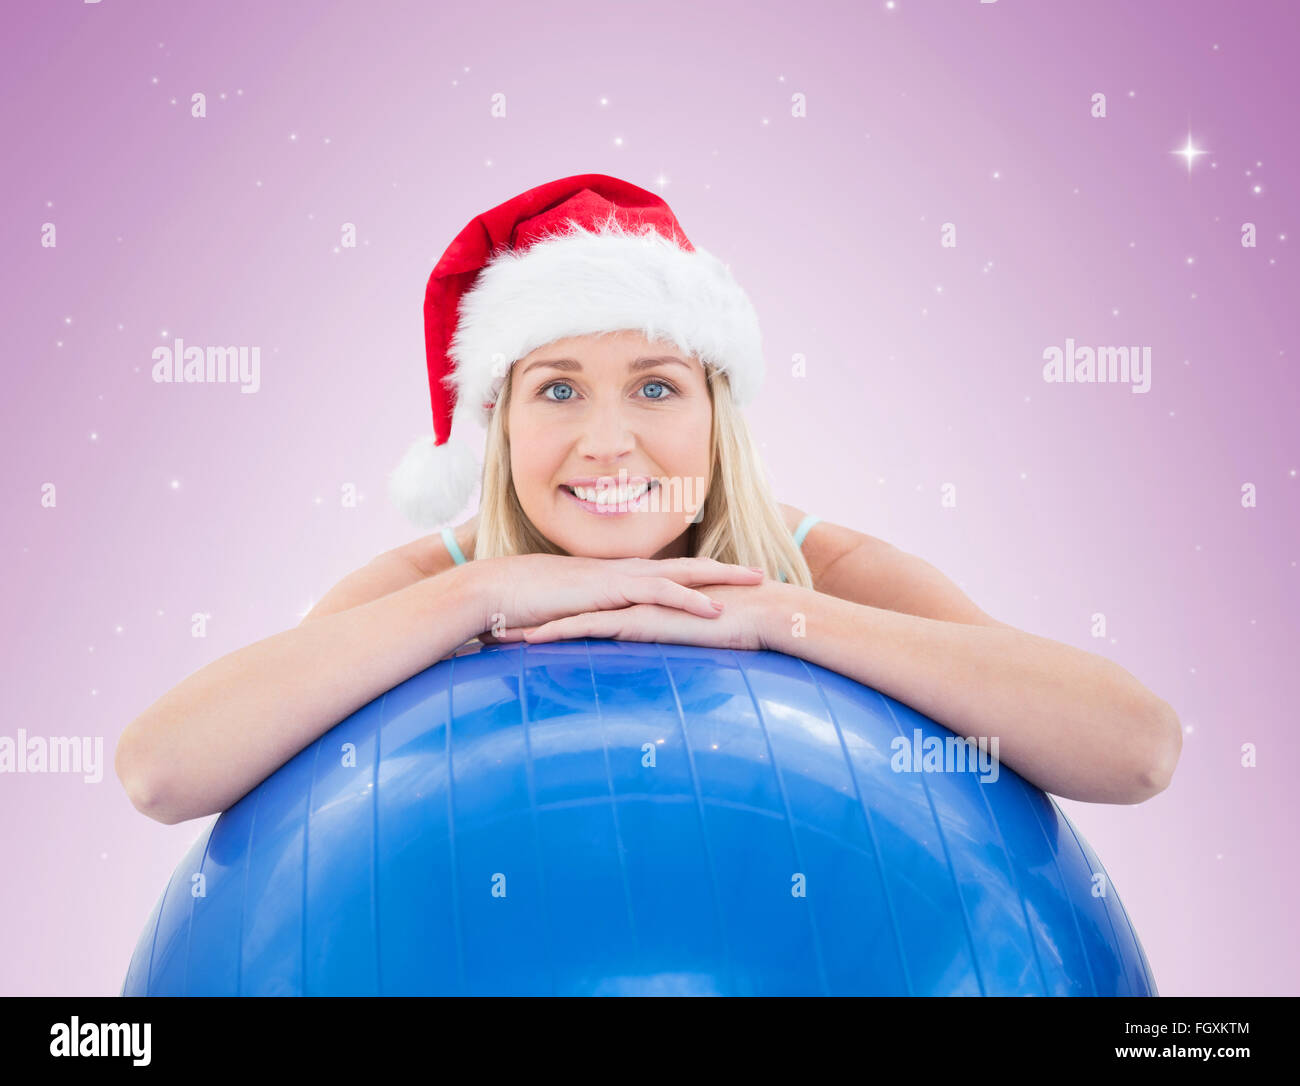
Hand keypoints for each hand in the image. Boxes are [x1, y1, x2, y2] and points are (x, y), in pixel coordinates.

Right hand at [467, 553, 765, 640]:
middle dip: (728, 570)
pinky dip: (690, 601)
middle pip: (688, 567)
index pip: (671, 575)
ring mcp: (620, 578)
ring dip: (723, 577)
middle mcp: (625, 573)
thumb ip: (588, 627)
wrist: (495, 591)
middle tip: (764, 574)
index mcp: (617, 579)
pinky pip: (659, 594)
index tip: (735, 583)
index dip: (704, 578)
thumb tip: (600, 645)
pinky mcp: (611, 591)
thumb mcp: (566, 619)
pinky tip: (716, 612)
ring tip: (758, 582)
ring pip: (684, 573)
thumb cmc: (522, 608)